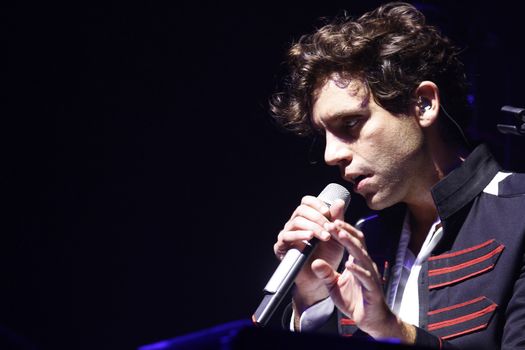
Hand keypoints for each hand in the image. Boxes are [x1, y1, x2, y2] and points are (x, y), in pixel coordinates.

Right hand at [273, 196, 345, 309]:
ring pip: (296, 221)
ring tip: (325, 236)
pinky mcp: (281, 247)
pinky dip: (299, 235)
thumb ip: (337, 219)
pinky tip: (310, 238)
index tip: (328, 212)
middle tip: (329, 227)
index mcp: (307, 219)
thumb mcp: (336, 236)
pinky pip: (287, 236)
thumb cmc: (328, 257)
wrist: (320, 279)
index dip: (317, 204)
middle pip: (301, 210)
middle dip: (317, 217)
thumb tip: (339, 201)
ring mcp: (286, 235)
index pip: (306, 202)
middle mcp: (294, 224)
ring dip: (312, 226)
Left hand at [312, 219, 415, 342]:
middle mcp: (366, 265)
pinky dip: (357, 270)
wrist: (370, 320)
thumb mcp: (334, 285)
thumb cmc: (355, 300)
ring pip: (362, 256)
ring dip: (351, 245)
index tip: (329, 221)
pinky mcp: (373, 290)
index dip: (342, 230)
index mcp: (358, 262)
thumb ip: (325, 273)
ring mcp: (371, 276)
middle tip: (332, 222)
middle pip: (358, 243)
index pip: (352, 241)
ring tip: (340, 235)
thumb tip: (314, 262)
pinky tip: (349, 265)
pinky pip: (366, 277)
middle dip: (345, 232)